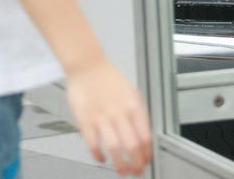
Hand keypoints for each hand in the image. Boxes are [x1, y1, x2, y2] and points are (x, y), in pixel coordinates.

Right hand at [66, 57, 152, 176]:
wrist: (87, 65)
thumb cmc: (109, 79)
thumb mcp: (131, 93)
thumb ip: (138, 114)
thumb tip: (144, 137)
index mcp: (134, 106)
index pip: (145, 136)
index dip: (147, 154)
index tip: (146, 162)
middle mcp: (119, 112)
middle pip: (132, 146)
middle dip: (136, 164)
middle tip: (136, 172)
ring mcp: (102, 117)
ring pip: (115, 148)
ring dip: (120, 164)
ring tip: (122, 172)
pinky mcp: (85, 120)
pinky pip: (93, 143)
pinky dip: (98, 155)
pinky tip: (102, 158)